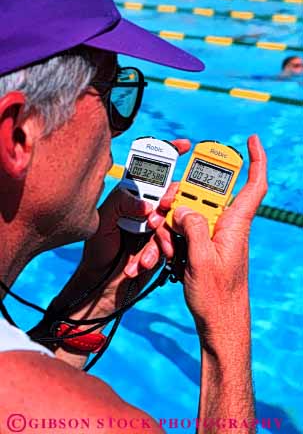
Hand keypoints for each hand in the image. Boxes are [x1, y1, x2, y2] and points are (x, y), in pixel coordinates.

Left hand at [75, 139, 190, 313]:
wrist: (103, 284)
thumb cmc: (99, 250)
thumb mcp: (104, 220)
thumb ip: (122, 202)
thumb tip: (147, 205)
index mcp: (131, 196)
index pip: (151, 171)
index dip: (168, 155)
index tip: (185, 145)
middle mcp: (146, 208)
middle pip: (169, 194)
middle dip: (168, 205)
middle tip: (155, 220)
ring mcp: (156, 226)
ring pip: (174, 220)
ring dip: (160, 237)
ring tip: (142, 253)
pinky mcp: (163, 245)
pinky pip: (172, 242)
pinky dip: (159, 252)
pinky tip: (144, 262)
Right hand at [170, 135, 266, 352]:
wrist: (218, 323)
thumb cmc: (218, 297)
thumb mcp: (202, 260)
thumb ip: (194, 228)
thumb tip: (183, 208)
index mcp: (236, 225)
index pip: (253, 186)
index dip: (256, 160)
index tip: (252, 140)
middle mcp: (226, 226)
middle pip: (205, 196)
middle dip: (182, 200)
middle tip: (166, 214)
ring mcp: (213, 236)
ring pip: (189, 214)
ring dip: (173, 227)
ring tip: (168, 249)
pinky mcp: (202, 246)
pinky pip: (184, 232)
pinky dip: (172, 239)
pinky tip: (167, 256)